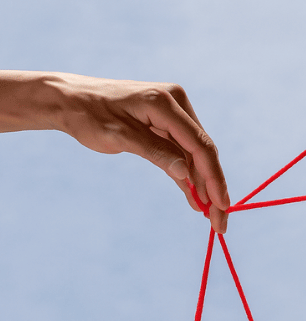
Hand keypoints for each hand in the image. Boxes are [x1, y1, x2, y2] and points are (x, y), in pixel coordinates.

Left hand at [51, 74, 228, 231]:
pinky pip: (182, 155)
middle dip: (213, 187)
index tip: (222, 206)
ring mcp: (173, 115)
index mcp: (166, 102)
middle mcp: (176, 105)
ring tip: (209, 216)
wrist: (69, 99)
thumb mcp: (119, 135)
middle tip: (219, 221)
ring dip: (202, 185)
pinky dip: (188, 177)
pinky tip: (195, 199)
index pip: (200, 145)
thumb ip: (155, 152)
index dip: (214, 178)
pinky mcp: (167, 126)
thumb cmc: (88, 114)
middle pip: (203, 152)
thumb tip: (187, 174)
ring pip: (196, 156)